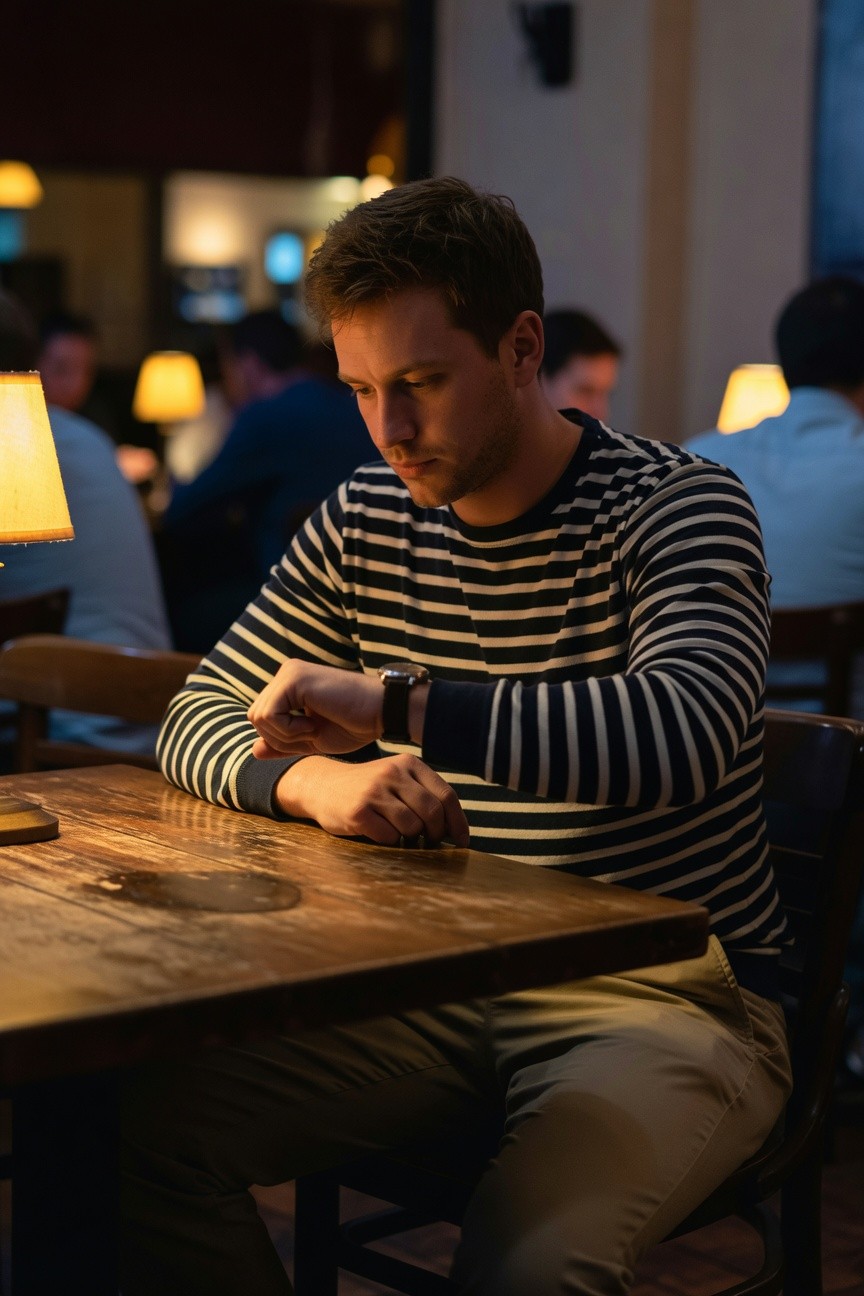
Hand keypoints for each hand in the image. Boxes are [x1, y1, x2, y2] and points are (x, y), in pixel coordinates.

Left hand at [248, 659, 382, 756]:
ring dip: (285, 735)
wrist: (382, 713)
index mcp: (290, 684)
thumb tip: (253, 750)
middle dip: (279, 738)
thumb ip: (283, 743)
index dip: (280, 738)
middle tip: (312, 735)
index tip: (311, 735)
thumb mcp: (311, 740)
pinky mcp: (293, 678)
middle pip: (255, 717)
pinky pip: (269, 715)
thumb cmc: (354, 725)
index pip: (261, 717)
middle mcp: (286, 673)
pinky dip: (288, 730)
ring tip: (314, 730)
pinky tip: (313, 725)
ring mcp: (289, 673)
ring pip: (258, 717)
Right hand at [276, 754, 469, 846]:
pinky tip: (380, 833)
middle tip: (430, 842)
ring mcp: (374, 791)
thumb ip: (424, 794)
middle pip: (432, 813)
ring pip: (412, 826)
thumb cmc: (369, 788)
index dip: (458, 822)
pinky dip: (390, 841)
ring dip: (411, 838)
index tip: (462, 841)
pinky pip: (389, 836)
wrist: (322, 785)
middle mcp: (393, 773)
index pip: (447, 795)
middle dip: (436, 834)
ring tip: (401, 835)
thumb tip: (456, 829)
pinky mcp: (358, 811)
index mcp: (409, 763)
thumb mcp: (397, 778)